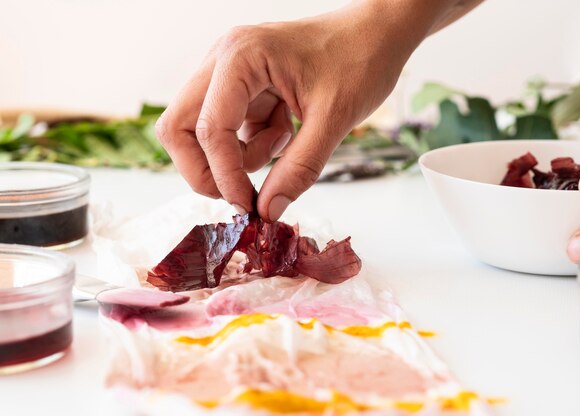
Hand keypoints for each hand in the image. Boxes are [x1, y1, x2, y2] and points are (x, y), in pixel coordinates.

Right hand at [156, 0, 472, 220]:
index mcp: (241, 58)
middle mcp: (223, 60)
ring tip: (285, 139)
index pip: (208, 128)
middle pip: (180, 127)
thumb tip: (268, 211)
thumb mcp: (333, 119)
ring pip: (202, 131)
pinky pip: (230, 129)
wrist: (378, 34)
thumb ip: (299, 168)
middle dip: (207, 169)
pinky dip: (253, 143)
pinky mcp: (242, 87)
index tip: (249, 204)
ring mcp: (229, 73)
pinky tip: (287, 126)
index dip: (224, 176)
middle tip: (241, 193)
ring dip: (237, 154)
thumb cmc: (361, 58)